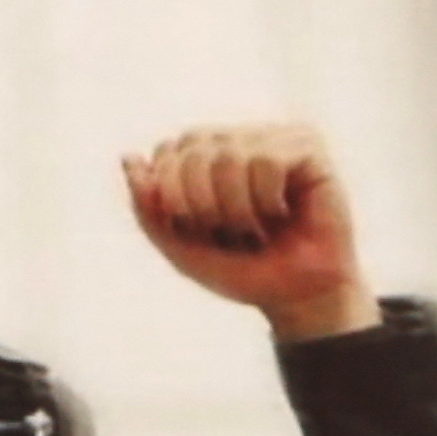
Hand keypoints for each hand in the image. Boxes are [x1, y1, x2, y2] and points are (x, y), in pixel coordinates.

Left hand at [124, 123, 373, 337]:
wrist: (299, 298)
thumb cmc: (244, 271)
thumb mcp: (181, 247)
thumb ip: (148, 207)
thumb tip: (129, 158)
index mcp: (209, 154)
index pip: (170, 149)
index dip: (174, 194)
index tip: (199, 230)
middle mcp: (241, 137)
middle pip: (194, 148)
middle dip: (202, 204)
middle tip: (230, 233)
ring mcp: (275, 138)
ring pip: (229, 155)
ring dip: (236, 208)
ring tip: (257, 228)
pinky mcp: (308, 148)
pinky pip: (266, 161)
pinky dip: (266, 200)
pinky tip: (282, 213)